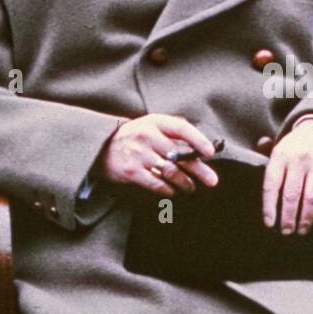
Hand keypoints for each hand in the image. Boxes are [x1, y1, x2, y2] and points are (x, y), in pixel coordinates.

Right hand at [100, 114, 218, 196]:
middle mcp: (146, 136)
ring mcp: (138, 154)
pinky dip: (169, 190)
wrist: (100, 148)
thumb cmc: (133, 137)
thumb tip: (202, 147)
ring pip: (171, 172)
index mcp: (154, 122)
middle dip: (199, 170)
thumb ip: (172, 132)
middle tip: (212, 181)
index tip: (211, 153)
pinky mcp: (131, 172)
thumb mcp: (150, 126)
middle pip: (180, 155)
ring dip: (185, 183)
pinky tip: (174, 191)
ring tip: (191, 188)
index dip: (198, 140)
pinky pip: (157, 184)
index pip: (181, 128)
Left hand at [262, 119, 312, 234]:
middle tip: (286, 232)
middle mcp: (299, 159)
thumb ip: (268, 164)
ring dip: (306, 218)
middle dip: (288, 218)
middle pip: (291, 195)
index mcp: (281, 155)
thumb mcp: (279, 148)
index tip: (269, 224)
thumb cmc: (296, 146)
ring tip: (302, 231)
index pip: (271, 184)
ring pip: (311, 198)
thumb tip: (261, 182)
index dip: (269, 207)